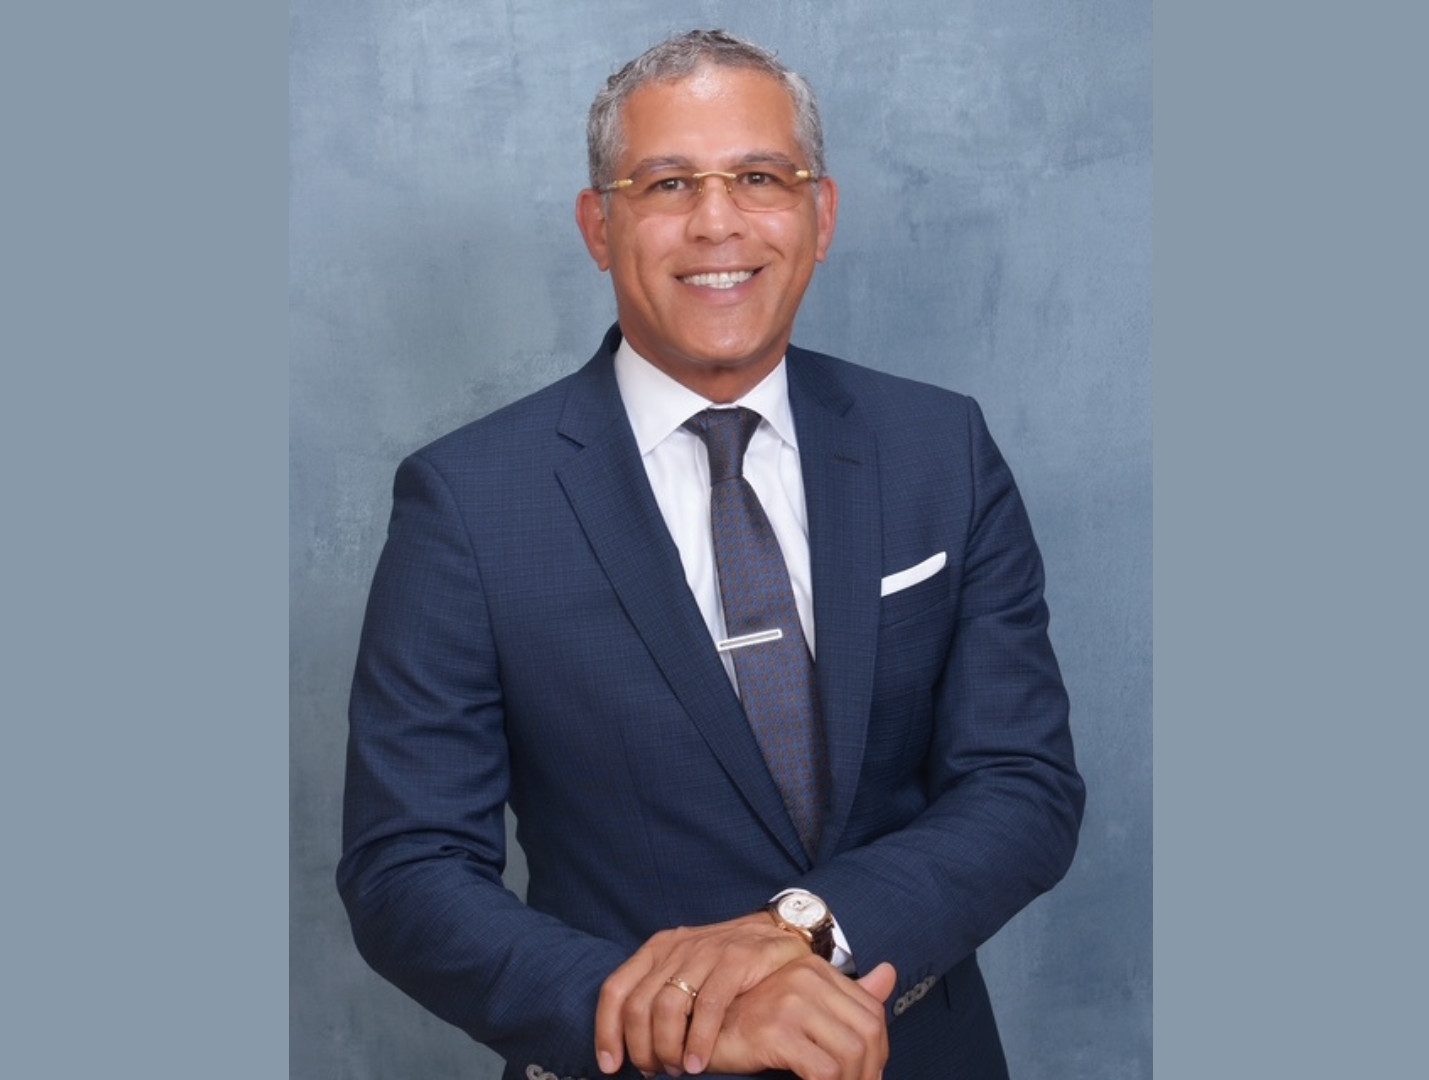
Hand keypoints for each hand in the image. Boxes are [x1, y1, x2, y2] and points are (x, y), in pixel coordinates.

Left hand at [595, 913, 810, 1074]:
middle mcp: (675, 947)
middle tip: (655, 1071)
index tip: (610, 1065)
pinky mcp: (736, 959)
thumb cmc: (728, 962)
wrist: (779, 930)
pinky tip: (698, 1063)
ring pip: (667, 1006)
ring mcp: (705, 951)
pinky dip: (699, 1040)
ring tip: (678, 1070)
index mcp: (657, 949)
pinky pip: (707, 1006)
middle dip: (641, 1048)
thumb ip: (662, 997)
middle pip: (638, 1005)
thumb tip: (637, 1049)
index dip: (607, 1031)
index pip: (615, 990)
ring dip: (668, 1047)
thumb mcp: (687, 970)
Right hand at [706, 958, 896, 1079]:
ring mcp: (790, 1002)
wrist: (696, 1029)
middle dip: (871, 1071)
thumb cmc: (748, 1020)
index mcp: (815, 968)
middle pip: (869, 1032)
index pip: (871, 1010)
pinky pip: (825, 1071)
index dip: (879, 1050)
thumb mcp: (800, 1002)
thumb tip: (889, 973)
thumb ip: (845, 994)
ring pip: (852, 1053)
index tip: (868, 1075)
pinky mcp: (775, 1031)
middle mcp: (805, 978)